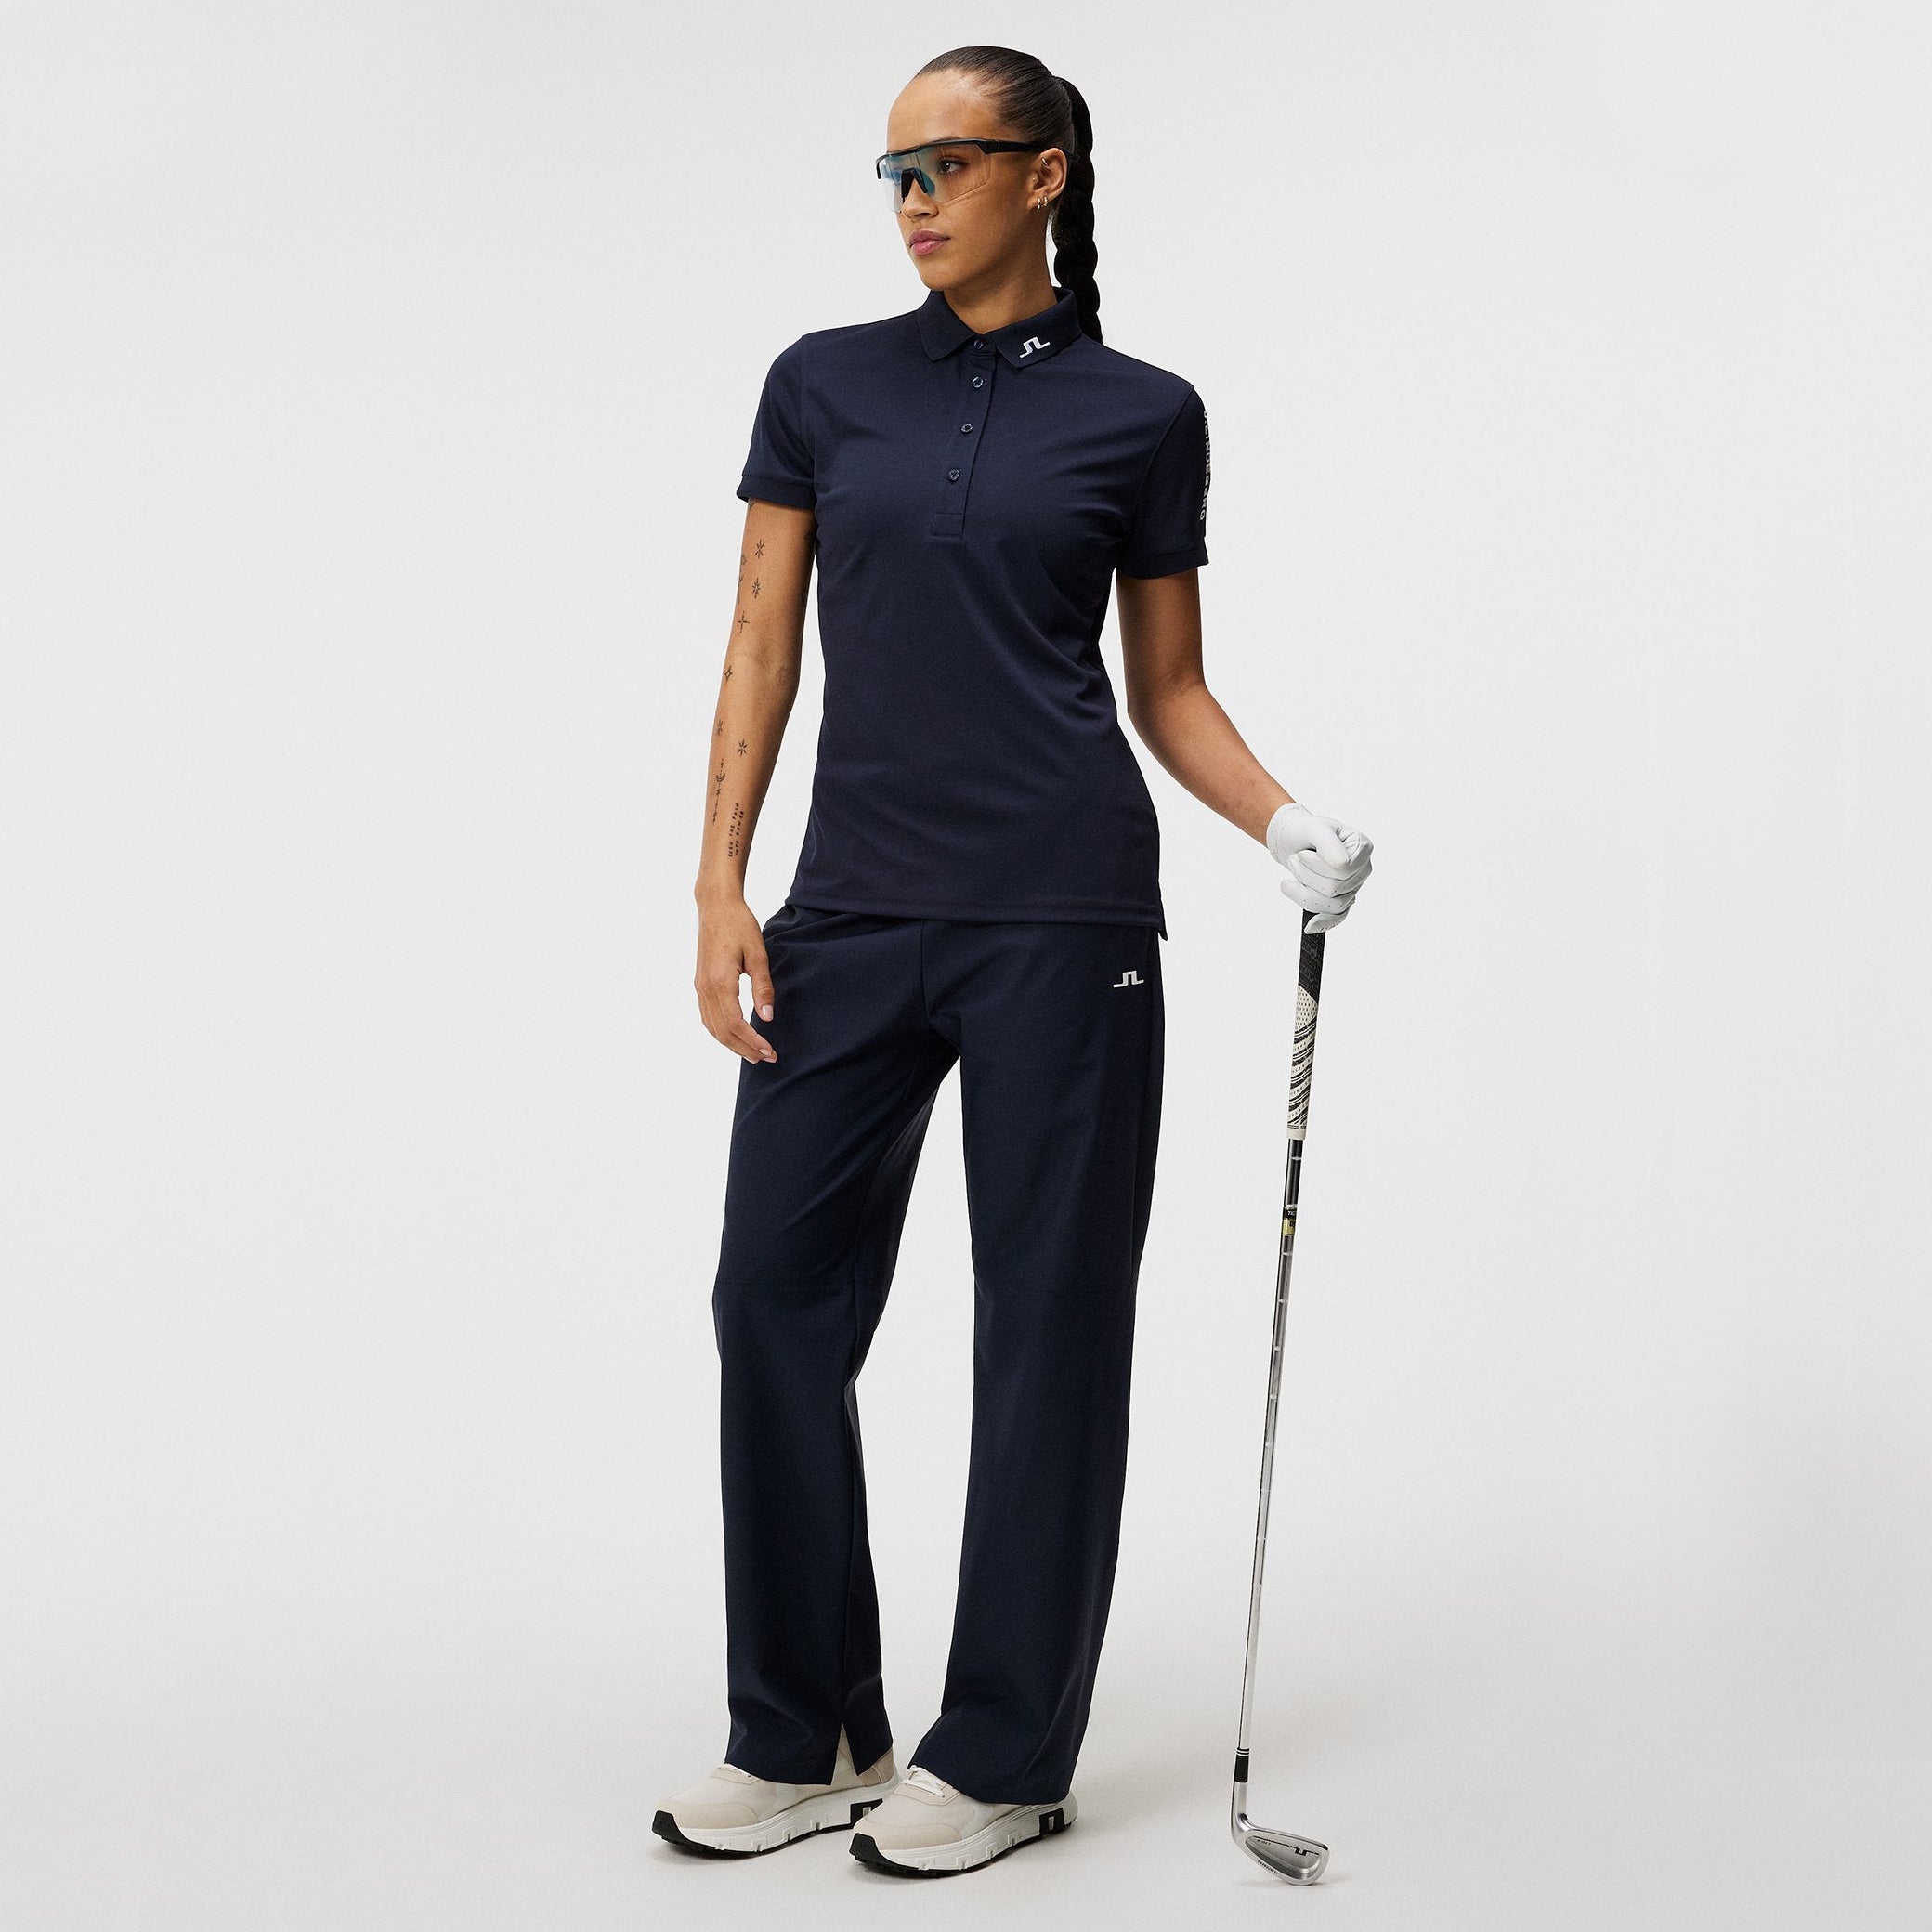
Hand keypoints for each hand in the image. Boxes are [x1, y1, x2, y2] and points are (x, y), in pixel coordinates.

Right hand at [694, 896, 778, 1062]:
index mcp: (720, 982)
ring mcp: (700, 987)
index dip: (752, 1041)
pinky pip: (706, 1016)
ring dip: (731, 1043)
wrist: (716, 907)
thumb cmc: (739, 926)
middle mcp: (705, 988)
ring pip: (712, 1027)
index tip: (769, 1051)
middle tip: (766, 1057)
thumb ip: (762, 987)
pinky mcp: (700, 983)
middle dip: (744, 1049)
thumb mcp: (758, 954)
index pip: (735, 1024)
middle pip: (722, 1031)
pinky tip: (733, 1035)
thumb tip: (767, 1016)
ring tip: (752, 1052)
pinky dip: (720, 1031)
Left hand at [1265, 801, 1373, 932]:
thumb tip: (1342, 865)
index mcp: (1362, 848)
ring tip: (1291, 877)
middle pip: (1335, 888)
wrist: (1295, 841)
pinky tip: (1309, 927)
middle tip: (1293, 860)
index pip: (1343, 869)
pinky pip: (1337, 917)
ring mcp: (1354, 887)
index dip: (1318, 865)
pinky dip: (1323, 922)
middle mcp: (1363, 869)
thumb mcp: (1314, 827)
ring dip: (1304, 892)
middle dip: (1306, 876)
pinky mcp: (1342, 900)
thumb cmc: (1306, 831)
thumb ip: (1328, 843)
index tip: (1302, 854)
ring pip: (1332, 904)